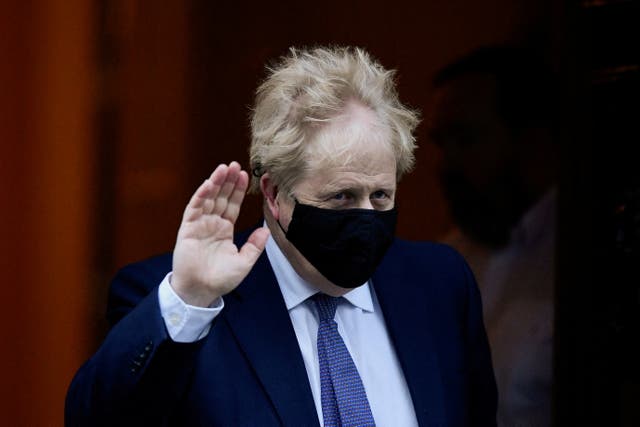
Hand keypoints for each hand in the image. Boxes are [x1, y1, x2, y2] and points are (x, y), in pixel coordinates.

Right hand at [171, 161, 269, 306]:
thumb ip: (255, 245)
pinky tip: (209, 184)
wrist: (201, 291)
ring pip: (208, 199)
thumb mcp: (244, 262)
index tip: (245, 175)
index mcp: (225, 229)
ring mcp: (199, 225)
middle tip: (235, 164)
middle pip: (221, 197)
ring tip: (223, 168)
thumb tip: (267, 229)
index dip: (238, 190)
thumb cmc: (221, 279)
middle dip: (228, 181)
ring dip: (215, 183)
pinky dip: (201, 196)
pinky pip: (194, 208)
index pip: (233, 205)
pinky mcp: (187, 229)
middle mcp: (212, 224)